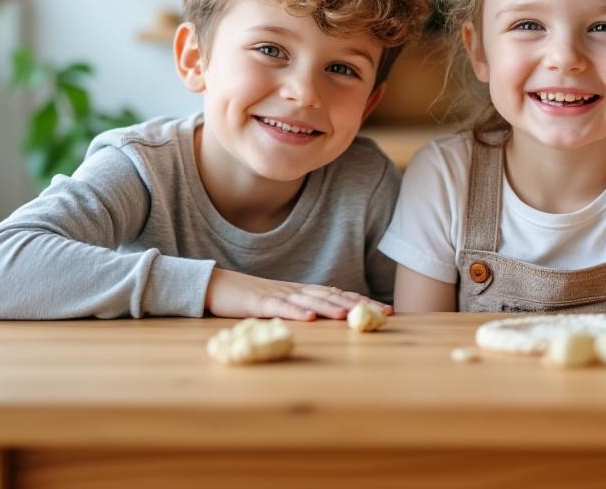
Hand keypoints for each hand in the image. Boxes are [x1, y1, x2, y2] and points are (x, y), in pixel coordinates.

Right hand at [204, 268, 392, 320]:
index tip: (387, 310)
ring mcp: (278, 295)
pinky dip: (295, 312)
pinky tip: (308, 318)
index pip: (339, 294)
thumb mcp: (282, 304)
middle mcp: (295, 290)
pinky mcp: (258, 302)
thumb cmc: (250, 298)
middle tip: (382, 312)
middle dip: (358, 304)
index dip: (363, 301)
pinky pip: (279, 308)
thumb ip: (304, 309)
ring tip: (348, 315)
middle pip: (331, 295)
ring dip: (329, 307)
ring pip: (308, 301)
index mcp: (303, 291)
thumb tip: (329, 320)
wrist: (218, 285)